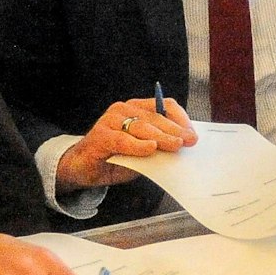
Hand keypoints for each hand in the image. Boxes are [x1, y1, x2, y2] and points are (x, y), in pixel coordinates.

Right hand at [54, 97, 196, 192]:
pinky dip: (137, 145)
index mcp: (136, 109)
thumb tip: (180, 149)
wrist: (83, 167)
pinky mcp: (101, 135)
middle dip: (175, 130)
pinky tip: (150, 148)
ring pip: (141, 127)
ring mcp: (111, 120)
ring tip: (176, 145)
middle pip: (155, 117)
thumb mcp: (141, 152)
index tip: (192, 134)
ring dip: (161, 137)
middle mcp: (123, 110)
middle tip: (190, 141)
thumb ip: (158, 148)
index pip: (164, 106)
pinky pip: (123, 140)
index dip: (181, 119)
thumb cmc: (114, 157)